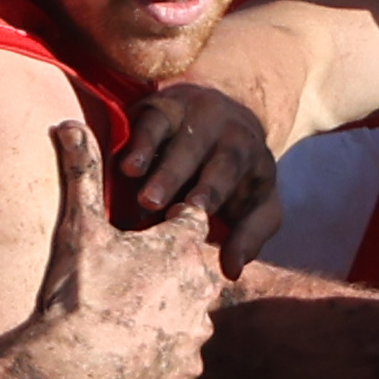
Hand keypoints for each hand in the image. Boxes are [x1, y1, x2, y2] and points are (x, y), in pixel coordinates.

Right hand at [29, 120, 225, 378]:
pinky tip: (134, 343)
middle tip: (134, 269)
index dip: (167, 216)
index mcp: (183, 245)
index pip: (191, 214)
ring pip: (190, 307)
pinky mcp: (189, 364)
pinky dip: (161, 344)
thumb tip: (68, 123)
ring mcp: (198, 327)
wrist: (73, 369)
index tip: (148, 220)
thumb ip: (81, 172)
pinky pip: (181, 348)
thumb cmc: (78, 293)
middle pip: (195, 263)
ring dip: (168, 305)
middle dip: (170, 263)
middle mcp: (202, 284)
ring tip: (131, 309)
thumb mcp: (79, 226)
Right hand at [120, 81, 281, 263]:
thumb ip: (248, 237)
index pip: (233, 174)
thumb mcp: (256, 206)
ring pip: (173, 134)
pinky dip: (135, 140)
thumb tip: (232, 273)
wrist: (228, 118)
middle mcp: (224, 132)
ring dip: (150, 155)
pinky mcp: (163, 106)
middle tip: (152, 201)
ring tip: (130, 176)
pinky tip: (122, 161)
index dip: (215, 190)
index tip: (196, 210)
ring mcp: (193, 116)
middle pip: (199, 151)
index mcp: (250, 158)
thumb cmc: (240, 179)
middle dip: (176, 174)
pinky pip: (149, 120)